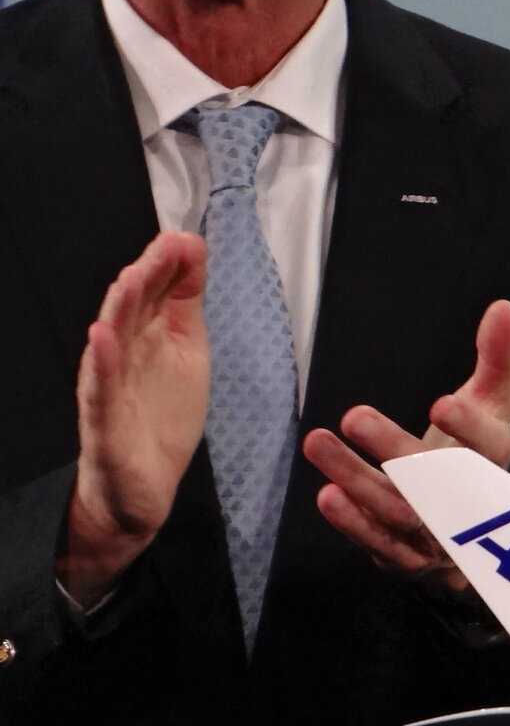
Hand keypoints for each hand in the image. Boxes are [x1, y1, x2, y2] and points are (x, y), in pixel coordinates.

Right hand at [60, 232, 210, 606]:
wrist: (141, 486)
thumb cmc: (160, 414)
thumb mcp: (187, 349)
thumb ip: (186, 301)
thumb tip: (192, 247)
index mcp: (145, 336)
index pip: (155, 293)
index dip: (169, 266)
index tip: (188, 238)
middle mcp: (123, 354)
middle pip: (131, 309)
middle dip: (146, 276)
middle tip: (165, 246)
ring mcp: (110, 386)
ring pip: (111, 341)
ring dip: (121, 308)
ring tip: (132, 279)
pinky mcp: (104, 420)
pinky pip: (100, 388)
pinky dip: (102, 362)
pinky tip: (103, 337)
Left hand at [302, 299, 509, 596]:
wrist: (477, 527)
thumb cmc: (478, 450)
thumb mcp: (492, 401)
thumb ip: (497, 357)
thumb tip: (503, 306)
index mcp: (495, 460)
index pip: (490, 447)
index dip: (469, 429)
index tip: (441, 405)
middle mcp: (472, 502)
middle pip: (439, 483)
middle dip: (398, 450)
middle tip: (355, 414)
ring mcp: (442, 535)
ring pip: (402, 513)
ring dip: (358, 479)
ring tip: (317, 441)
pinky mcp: (411, 559)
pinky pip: (383, 546)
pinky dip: (354, 524)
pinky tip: (327, 494)